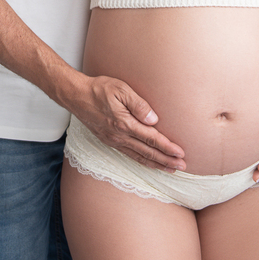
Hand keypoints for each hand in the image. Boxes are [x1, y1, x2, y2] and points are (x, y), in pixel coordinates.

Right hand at [65, 75, 185, 171]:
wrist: (76, 96)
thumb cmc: (99, 89)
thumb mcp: (120, 89)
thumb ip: (138, 104)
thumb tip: (154, 119)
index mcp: (124, 123)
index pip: (151, 139)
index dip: (167, 147)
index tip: (180, 154)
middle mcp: (120, 136)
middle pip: (148, 152)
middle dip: (166, 160)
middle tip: (182, 167)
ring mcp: (114, 141)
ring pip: (139, 157)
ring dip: (156, 164)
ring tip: (170, 169)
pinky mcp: (110, 141)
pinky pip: (129, 155)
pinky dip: (142, 161)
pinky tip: (150, 163)